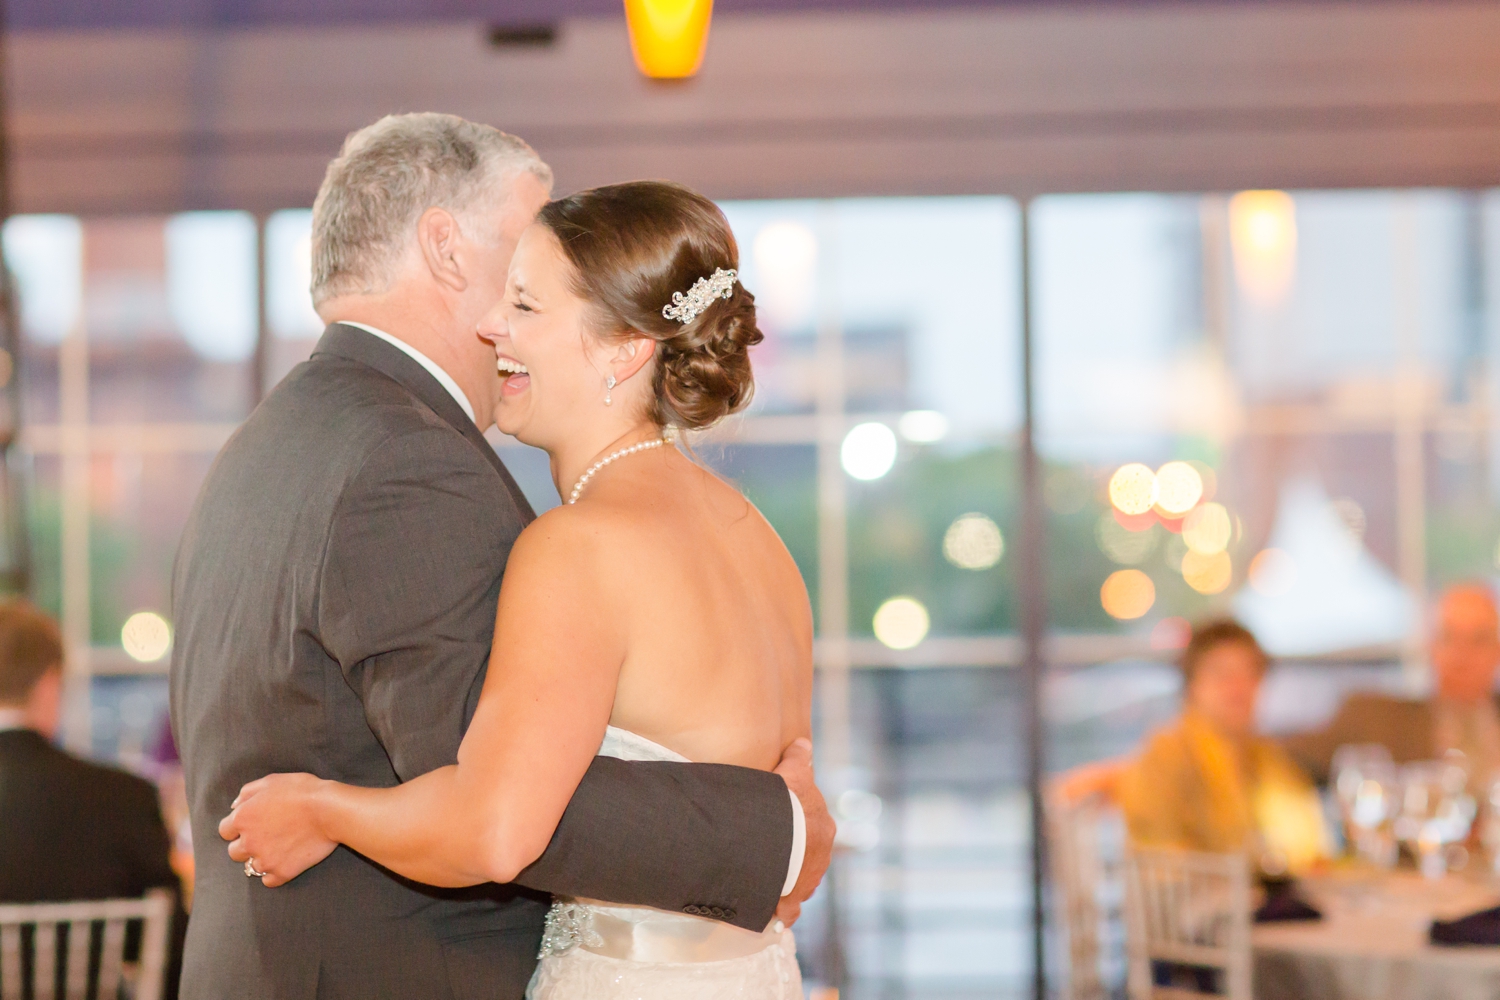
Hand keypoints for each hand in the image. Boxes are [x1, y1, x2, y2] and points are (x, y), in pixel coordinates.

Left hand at [219, 773, 337, 887]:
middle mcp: (249, 842)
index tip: (252, 824)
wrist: (329, 810)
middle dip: (246, 844)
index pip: (225, 831)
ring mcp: (265, 860)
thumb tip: (234, 806)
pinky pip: (268, 881)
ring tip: (279, 848)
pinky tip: (285, 861)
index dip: (237, 827)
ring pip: (250, 867)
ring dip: (261, 858)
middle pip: (234, 852)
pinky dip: (274, 873)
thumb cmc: (302, 791)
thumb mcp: (271, 781)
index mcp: (243, 818)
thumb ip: (247, 792)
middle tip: (266, 836)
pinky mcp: (282, 872)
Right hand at [773, 738, 832, 926]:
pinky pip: (788, 910)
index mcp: (824, 829)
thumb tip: (804, 743)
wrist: (773, 836)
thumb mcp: (793, 775)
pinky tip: (770, 912)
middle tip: (771, 851)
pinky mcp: (791, 903)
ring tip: (765, 878)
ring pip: (799, 882)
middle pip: (809, 856)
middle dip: (795, 856)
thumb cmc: (782, 803)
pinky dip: (780, 912)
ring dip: (786, 881)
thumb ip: (799, 760)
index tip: (782, 825)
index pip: (813, 827)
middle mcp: (821, 857)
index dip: (797, 824)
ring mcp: (807, 882)